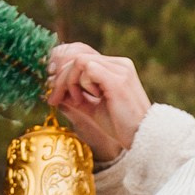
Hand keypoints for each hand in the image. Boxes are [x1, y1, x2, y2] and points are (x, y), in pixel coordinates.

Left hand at [45, 42, 149, 161]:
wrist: (141, 138)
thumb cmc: (120, 125)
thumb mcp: (92, 108)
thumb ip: (76, 97)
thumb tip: (54, 91)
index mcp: (115, 68)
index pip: (82, 57)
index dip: (63, 71)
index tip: (53, 90)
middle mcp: (119, 64)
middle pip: (78, 56)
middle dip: (60, 77)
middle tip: (54, 97)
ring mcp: (120, 69)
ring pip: (80, 60)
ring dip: (69, 81)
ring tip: (77, 100)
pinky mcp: (117, 79)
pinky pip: (87, 68)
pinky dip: (79, 83)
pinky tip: (84, 98)